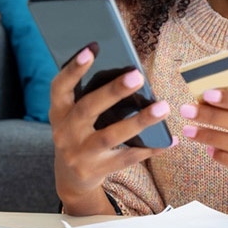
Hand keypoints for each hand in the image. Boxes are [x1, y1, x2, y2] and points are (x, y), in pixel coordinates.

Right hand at [49, 46, 174, 215]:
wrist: (71, 178)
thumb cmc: (80, 133)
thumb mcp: (75, 116)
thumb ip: (91, 96)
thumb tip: (129, 74)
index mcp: (58, 111)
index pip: (60, 86)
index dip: (73, 68)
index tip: (91, 49)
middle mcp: (64, 132)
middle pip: (88, 108)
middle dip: (113, 91)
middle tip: (137, 76)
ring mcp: (79, 153)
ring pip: (110, 136)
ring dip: (139, 121)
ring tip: (163, 107)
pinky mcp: (95, 170)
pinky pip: (126, 158)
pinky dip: (149, 148)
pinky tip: (168, 140)